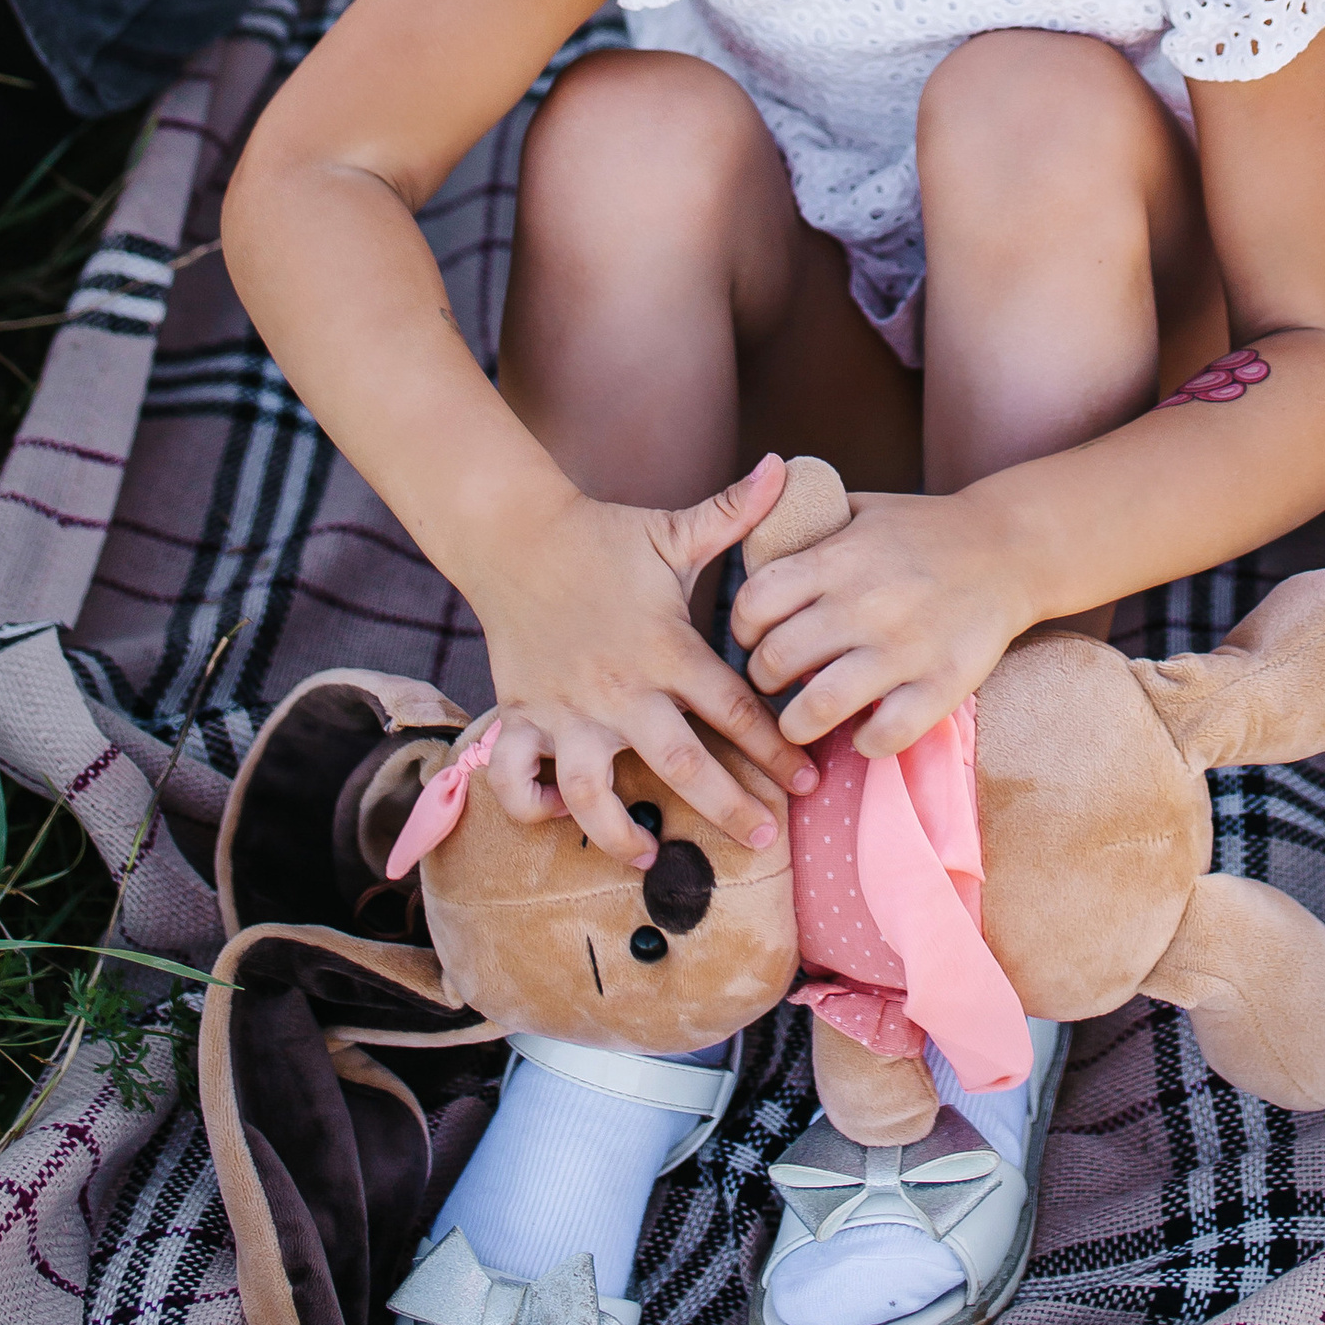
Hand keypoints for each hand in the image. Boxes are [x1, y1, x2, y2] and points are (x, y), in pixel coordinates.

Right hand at [470, 458, 820, 866]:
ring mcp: (567, 709)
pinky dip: (535, 808)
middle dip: (727, 808)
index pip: (734, 709)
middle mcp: (620, 688)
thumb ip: (733, 513)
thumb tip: (786, 466)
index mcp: (666, 648)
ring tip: (651, 858)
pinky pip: (518, 780)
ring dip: (620, 833)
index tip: (808, 781)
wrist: (516, 537)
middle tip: (764, 841)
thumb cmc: (605, 538)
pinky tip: (563, 818)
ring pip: (593, 792)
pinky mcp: (522, 716)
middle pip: (681, 764)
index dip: (776, 748)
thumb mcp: (673, 530)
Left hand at [729, 488, 1033, 760]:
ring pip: (819, 708)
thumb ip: (808, 521)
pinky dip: (864, 743)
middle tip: (775, 680)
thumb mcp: (864, 508)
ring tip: (801, 719)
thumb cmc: (925, 531)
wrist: (1011, 549)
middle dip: (763, 678)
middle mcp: (868, 602)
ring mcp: (906, 648)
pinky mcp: (943, 684)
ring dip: (797, 722)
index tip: (755, 635)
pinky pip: (884, 736)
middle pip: (777, 659)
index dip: (743, 625)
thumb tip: (746, 535)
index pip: (756, 600)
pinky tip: (863, 731)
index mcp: (842, 557)